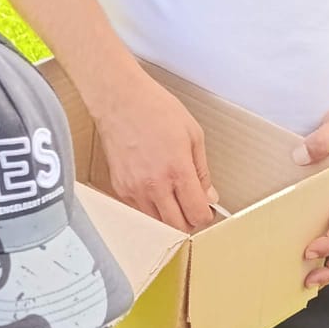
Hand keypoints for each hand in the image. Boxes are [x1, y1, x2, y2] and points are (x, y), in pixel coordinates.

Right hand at [96, 71, 217, 231]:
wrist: (119, 100)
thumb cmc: (155, 109)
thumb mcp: (193, 134)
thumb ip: (202, 171)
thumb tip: (209, 195)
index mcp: (177, 170)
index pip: (197, 214)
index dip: (205, 215)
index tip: (206, 208)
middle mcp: (154, 185)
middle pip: (177, 227)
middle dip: (189, 221)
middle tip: (192, 207)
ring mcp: (135, 189)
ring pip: (158, 223)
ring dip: (170, 217)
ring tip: (174, 197)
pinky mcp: (121, 188)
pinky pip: (141, 211)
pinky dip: (152, 207)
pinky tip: (156, 189)